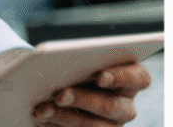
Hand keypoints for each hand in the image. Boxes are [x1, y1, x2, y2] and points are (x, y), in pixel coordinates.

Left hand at [31, 63, 151, 125]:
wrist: (55, 83)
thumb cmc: (73, 63)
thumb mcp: (78, 58)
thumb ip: (78, 59)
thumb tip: (55, 60)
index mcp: (131, 78)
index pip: (138, 78)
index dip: (121, 77)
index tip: (100, 76)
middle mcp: (125, 104)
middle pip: (110, 106)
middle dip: (82, 100)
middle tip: (59, 95)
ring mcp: (110, 123)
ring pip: (93, 126)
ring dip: (64, 118)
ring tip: (41, 111)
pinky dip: (56, 126)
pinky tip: (40, 119)